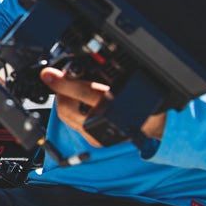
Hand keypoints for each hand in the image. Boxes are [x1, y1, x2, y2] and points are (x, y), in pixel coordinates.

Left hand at [40, 67, 165, 146]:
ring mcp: (97, 136)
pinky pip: (73, 123)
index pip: (82, 92)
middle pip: (66, 108)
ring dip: (65, 100)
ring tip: (72, 87)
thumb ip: (104, 72)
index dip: (62, 81)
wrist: (158, 127)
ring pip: (67, 117)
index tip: (47, 74)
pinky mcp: (94, 141)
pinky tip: (78, 101)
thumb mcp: (128, 81)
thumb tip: (78, 64)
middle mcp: (104, 126)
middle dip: (61, 91)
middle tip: (64, 77)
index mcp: (115, 106)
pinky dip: (72, 110)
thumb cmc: (147, 102)